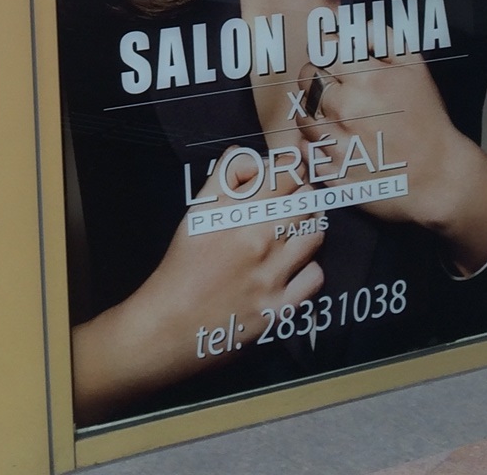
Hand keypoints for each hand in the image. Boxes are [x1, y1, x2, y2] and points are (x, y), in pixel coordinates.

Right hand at [72, 150, 324, 422]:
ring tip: (298, 227)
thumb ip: (226, 179)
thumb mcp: (197, 213)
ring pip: (315, 233)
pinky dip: (309, 267)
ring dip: (310, 225)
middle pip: (303, 198)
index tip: (290, 170)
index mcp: (232, 213)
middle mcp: (254, 240)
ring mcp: (270, 276)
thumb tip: (256, 162)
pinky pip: (315, 276)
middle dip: (302, 192)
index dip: (291, 167)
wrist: (170, 324)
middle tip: (295, 197)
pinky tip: (295, 266)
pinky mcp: (279, 308)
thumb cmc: (181, 267)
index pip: (282, 173)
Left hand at [295, 54, 486, 274]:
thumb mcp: (414, 67)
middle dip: (318, 78)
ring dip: (315, 112)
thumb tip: (345, 22)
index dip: (328, 53)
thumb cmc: (425, 118)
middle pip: (307, 78)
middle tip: (338, 89)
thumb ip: (379, 36)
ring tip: (340, 118)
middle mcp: (348, 110)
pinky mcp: (333, 173)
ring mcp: (338, 143)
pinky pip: (306, 148)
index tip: (336, 62)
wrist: (439, 176)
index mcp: (368, 80)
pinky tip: (338, 142)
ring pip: (302, 113)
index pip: (323, 50)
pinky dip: (315, 143)